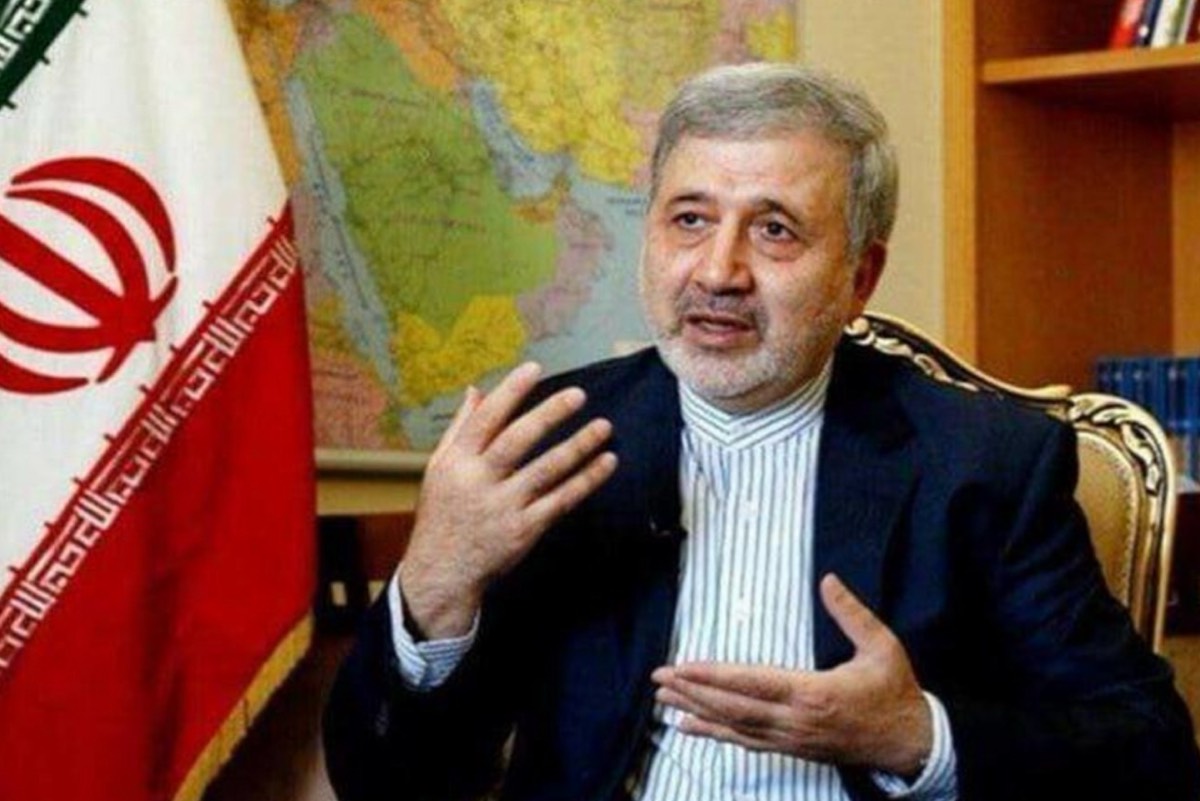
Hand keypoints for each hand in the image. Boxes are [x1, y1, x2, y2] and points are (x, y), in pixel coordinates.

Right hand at [399, 362, 617, 638]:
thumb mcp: (439, 469)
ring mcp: (503, 507)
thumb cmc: (443, 515)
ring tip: (604, 427)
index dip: (510, 392)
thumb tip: (475, 390)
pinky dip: (586, 481)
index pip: (486, 419)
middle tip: (578, 395)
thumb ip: (460, 429)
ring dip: (578, 447)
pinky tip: (606, 463)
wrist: (442, 573)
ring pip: (546, 470)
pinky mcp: (524, 530)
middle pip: (518, 441)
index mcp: (457, 462)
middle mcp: (479, 482)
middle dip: (549, 415)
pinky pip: (561, 500)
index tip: (534, 369)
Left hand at [652, 573, 931, 775]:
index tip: (683, 666)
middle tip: (659, 678)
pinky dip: (714, 734)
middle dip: (693, 692)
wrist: (909, 742)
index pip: (752, 682)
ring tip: (663, 698)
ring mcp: (791, 738)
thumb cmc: (894, 690)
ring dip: (696, 711)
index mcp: (813, 691)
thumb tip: (828, 580)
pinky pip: (745, 742)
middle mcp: (795, 720)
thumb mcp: (882, 646)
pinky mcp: (791, 749)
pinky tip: (689, 727)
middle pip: (733, 707)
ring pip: (734, 727)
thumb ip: (852, 613)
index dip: (714, 675)